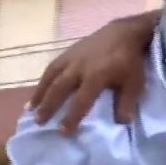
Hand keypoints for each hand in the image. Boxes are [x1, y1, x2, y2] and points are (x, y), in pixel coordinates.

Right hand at [29, 15, 155, 134]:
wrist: (125, 32)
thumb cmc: (130, 60)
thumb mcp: (134, 83)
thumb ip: (126, 103)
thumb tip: (121, 124)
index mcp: (96, 76)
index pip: (81, 101)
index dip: (71, 117)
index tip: (63, 132)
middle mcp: (79, 67)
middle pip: (59, 89)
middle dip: (48, 106)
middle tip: (38, 122)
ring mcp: (71, 57)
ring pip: (51, 76)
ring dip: (39, 93)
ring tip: (30, 109)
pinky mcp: (69, 51)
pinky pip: (52, 66)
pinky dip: (43, 80)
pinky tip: (39, 90)